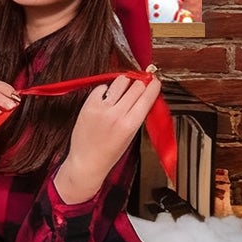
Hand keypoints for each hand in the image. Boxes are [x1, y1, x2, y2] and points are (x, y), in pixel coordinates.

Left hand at [54, 70, 161, 204]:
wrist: (87, 161)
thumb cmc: (109, 153)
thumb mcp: (130, 137)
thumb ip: (137, 117)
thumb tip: (144, 98)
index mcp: (130, 125)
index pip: (146, 98)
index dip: (152, 87)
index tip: (155, 81)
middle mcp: (116, 114)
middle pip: (135, 87)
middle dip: (140, 83)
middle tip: (141, 81)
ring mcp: (101, 108)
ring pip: (119, 83)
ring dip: (125, 82)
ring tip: (125, 86)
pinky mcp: (88, 105)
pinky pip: (101, 88)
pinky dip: (106, 89)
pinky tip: (108, 95)